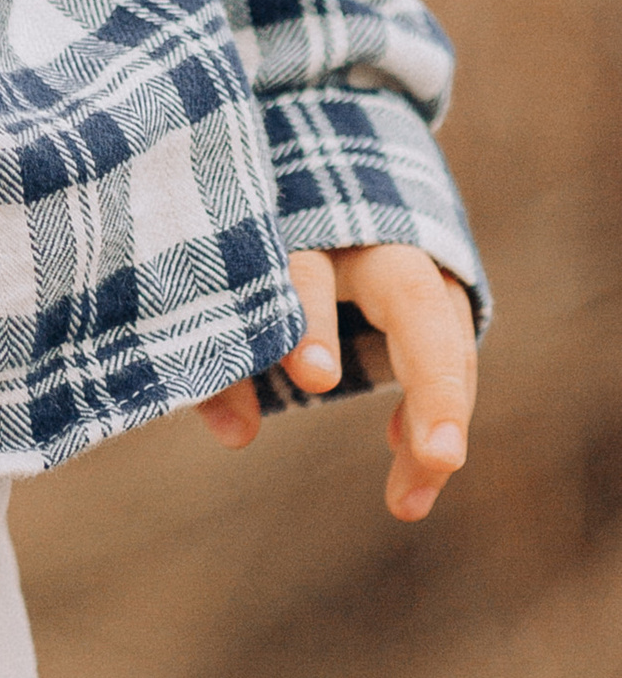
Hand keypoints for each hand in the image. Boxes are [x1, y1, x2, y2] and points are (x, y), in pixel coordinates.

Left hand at [199, 242, 474, 519]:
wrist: (312, 179)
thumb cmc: (255, 246)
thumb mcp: (225, 294)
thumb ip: (225, 360)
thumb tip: (237, 435)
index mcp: (302, 222)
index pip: (306, 271)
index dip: (311, 323)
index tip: (315, 380)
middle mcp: (370, 236)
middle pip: (414, 301)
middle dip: (433, 380)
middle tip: (440, 457)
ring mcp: (415, 258)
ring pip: (447, 334)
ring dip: (442, 416)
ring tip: (409, 499)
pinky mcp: (437, 287)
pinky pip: (453, 348)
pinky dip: (441, 406)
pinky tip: (411, 459)